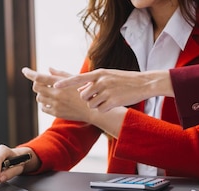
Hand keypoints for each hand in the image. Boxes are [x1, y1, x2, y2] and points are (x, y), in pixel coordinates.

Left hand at [22, 67, 93, 121]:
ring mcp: (56, 104)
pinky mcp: (57, 113)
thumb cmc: (85, 91)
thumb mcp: (75, 79)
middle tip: (42, 84)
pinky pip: (43, 108)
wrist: (92, 109)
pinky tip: (51, 102)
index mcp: (60, 83)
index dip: (30, 73)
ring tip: (50, 93)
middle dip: (37, 84)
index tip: (24, 70)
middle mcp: (57, 93)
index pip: (39, 77)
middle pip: (36, 88)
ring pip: (39, 98)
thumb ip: (60, 74)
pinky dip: (44, 104)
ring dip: (41, 94)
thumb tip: (48, 69)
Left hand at [53, 69, 172, 111]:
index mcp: (98, 73)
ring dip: (96, 104)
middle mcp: (101, 81)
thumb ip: (93, 81)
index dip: (65, 83)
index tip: (54, 86)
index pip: (77, 78)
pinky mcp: (113, 101)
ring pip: (91, 103)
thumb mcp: (108, 75)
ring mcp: (107, 91)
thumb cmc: (124, 80)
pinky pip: (101, 109)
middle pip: (83, 95)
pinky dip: (105, 109)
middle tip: (98, 97)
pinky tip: (113, 103)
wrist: (144, 83)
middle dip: (87, 99)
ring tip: (107, 99)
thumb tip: (79, 89)